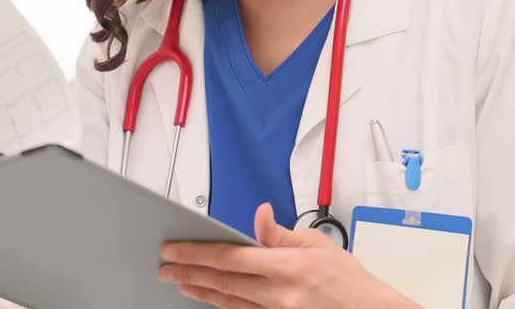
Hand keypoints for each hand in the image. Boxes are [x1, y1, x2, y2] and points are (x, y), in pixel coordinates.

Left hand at [157, 203, 419, 308]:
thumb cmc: (349, 281)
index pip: (229, 257)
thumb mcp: (317, 244)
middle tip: (165, 267)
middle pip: (222, 281)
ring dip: (200, 291)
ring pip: (227, 301)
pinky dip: (223, 306)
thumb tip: (258, 215)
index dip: (196, 253)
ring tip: (180, 283)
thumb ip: (281, 232)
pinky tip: (210, 299)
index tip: (174, 248)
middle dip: (188, 273)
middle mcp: (278, 294)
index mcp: (287, 266)